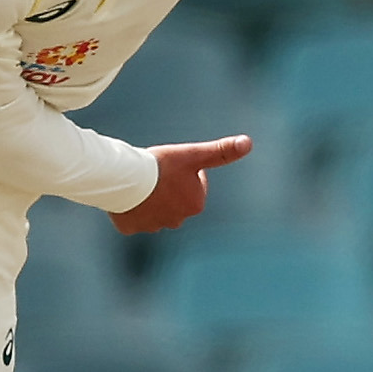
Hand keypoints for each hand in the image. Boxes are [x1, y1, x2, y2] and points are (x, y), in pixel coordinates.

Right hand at [110, 135, 253, 234]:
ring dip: (149, 198)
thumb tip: (248, 142)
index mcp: (195, 204)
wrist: (124, 178)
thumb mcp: (193, 155)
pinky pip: (132, 217)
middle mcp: (176, 220)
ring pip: (152, 209)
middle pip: (173, 199)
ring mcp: (152, 226)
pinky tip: (127, 196)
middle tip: (154, 172)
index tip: (172, 164)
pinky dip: (130, 208)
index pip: (193, 184)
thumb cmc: (160, 165)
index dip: (183, 170)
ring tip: (139, 183)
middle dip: (167, 187)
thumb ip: (221, 152)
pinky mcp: (130, 228)